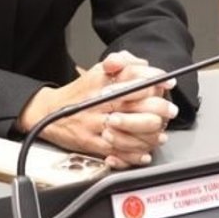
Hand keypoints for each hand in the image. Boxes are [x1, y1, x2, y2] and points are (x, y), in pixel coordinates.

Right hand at [15, 52, 177, 167]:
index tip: (167, 83)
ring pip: (129, 131)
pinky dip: (132, 154)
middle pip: (136, 106)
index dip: (155, 81)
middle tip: (170, 111)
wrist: (48, 112)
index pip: (134, 79)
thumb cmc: (79, 91)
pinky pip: (116, 150)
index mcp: (103, 83)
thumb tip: (145, 65)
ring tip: (160, 134)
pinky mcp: (90, 143)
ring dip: (149, 134)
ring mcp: (95, 124)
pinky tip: (144, 152)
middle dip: (159, 109)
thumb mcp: (99, 70)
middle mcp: (100, 103)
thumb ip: (123, 63)